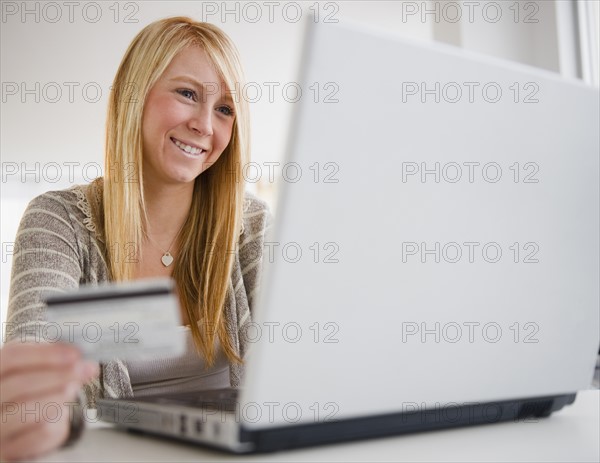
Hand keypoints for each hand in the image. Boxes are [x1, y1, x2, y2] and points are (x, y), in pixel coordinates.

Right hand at [0, 342, 98, 460]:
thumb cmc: (30, 389)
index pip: (11, 356)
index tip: (75, 354)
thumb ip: (52, 358)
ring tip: (74, 388)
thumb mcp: (35, 369)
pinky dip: (56, 423)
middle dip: (58, 375)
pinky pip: (37, 436)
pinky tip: (62, 413)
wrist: (21, 425)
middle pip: (19, 384)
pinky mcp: (9, 450)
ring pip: (26, 411)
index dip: (45, 354)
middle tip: (84, 370)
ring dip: (58, 397)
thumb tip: (79, 354)